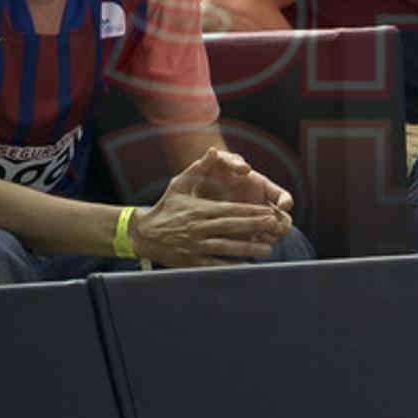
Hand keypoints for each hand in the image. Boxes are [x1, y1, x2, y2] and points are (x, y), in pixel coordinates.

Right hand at [129, 149, 291, 266]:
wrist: (143, 234)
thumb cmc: (166, 207)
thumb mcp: (178, 184)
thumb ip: (198, 169)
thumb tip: (213, 151)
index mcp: (200, 210)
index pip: (230, 211)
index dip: (251, 212)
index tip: (269, 212)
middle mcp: (199, 228)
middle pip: (231, 227)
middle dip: (254, 226)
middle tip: (275, 226)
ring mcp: (195, 246)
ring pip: (226, 247)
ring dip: (247, 248)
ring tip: (267, 249)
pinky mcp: (191, 261)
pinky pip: (214, 264)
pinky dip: (230, 266)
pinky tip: (246, 266)